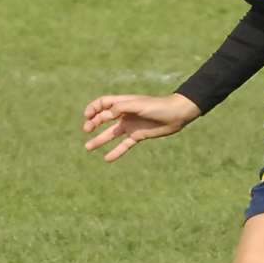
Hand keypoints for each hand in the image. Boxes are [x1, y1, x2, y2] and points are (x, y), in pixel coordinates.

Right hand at [81, 93, 201, 162]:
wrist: (176, 114)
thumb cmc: (157, 106)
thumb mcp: (137, 105)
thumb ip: (120, 108)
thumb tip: (104, 115)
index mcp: (123, 103)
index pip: (103, 103)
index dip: (93, 108)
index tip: (87, 116)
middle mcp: (124, 114)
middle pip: (103, 118)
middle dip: (93, 124)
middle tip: (87, 130)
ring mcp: (131, 125)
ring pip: (111, 134)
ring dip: (99, 140)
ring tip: (88, 147)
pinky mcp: (138, 135)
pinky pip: (124, 145)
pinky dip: (116, 152)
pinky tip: (107, 159)